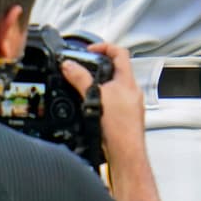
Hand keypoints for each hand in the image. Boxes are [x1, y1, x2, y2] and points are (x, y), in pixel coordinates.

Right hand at [61, 43, 160, 200]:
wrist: (125, 153)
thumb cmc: (119, 127)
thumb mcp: (96, 98)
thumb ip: (81, 80)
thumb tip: (69, 66)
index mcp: (128, 81)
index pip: (120, 53)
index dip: (105, 47)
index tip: (90, 49)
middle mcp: (131, 91)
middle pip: (116, 70)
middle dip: (99, 67)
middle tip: (84, 67)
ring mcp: (129, 104)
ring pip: (113, 87)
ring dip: (99, 85)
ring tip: (84, 88)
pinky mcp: (124, 117)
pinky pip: (112, 102)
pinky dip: (101, 101)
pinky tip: (90, 108)